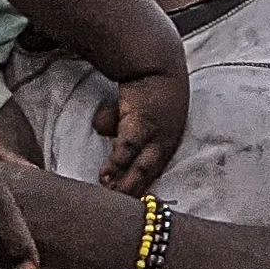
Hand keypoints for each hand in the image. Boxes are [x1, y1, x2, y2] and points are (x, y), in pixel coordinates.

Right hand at [99, 62, 189, 193]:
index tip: (131, 200)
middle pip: (151, 173)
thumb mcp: (140, 106)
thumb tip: (101, 128)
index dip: (143, 184)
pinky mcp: (141, 125)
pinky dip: (117, 165)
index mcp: (169, 139)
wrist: (158, 61)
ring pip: (141, 167)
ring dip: (125, 183)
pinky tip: (105, 175)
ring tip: (108, 194)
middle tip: (119, 207)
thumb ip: (120, 121)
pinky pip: (127, 150)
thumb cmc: (149, 83)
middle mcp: (166, 141)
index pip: (156, 167)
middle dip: (135, 191)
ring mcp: (156, 134)